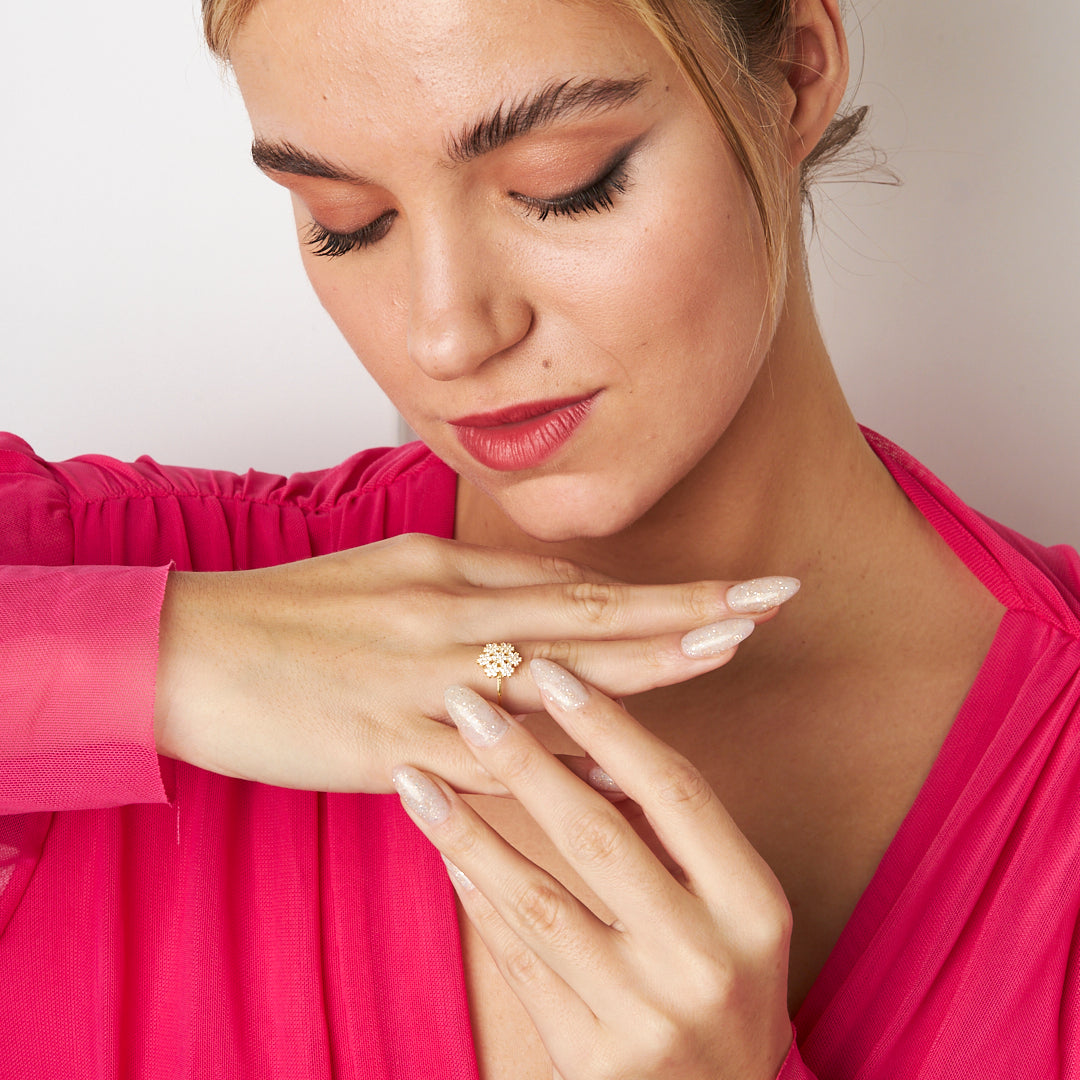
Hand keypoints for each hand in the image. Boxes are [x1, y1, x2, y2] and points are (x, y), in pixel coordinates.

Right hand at [153, 532, 798, 794]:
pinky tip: (624, 774)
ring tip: (727, 653)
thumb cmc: (292, 613)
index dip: (660, 590)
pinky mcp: (393, 745)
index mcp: (447, 574)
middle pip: (588, 615)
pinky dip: (563, 766)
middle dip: (685, 609)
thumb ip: (475, 587)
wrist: (190, 651)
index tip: (735, 589)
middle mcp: (450, 618)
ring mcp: (427, 683)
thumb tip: (558, 603)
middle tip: (771, 600)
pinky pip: (495, 762)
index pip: (576, 585)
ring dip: (646, 668)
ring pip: (556, 680)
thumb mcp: (389, 574)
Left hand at [392, 658, 794, 1079]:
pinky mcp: (592, 1065)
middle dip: (521, 759)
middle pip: (596, 835)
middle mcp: (705, 962)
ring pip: (536, 902)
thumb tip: (594, 753)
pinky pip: (519, 964)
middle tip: (466, 701)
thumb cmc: (727, 990)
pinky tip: (443, 853)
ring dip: (467, 830)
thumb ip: (677, 836)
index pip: (674, 790)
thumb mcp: (735, 911)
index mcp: (753, 907)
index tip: (549, 670)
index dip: (608, 724)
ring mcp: (645, 1019)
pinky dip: (477, 901)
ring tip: (416, 776)